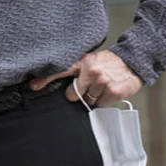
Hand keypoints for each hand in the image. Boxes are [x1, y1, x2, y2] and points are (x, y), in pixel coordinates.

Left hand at [28, 49, 143, 107]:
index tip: (32, 86)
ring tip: (101, 86)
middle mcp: (90, 71)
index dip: (44, 79)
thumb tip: (60, 84)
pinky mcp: (113, 91)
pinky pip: (101, 105)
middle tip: (89, 86)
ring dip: (94, 97)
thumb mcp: (89, 61)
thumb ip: (75, 70)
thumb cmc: (108, 63)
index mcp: (82, 62)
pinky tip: (110, 90)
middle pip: (72, 94)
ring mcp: (102, 81)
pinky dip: (105, 101)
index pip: (59, 71)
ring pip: (88, 101)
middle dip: (79, 94)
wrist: (133, 62)